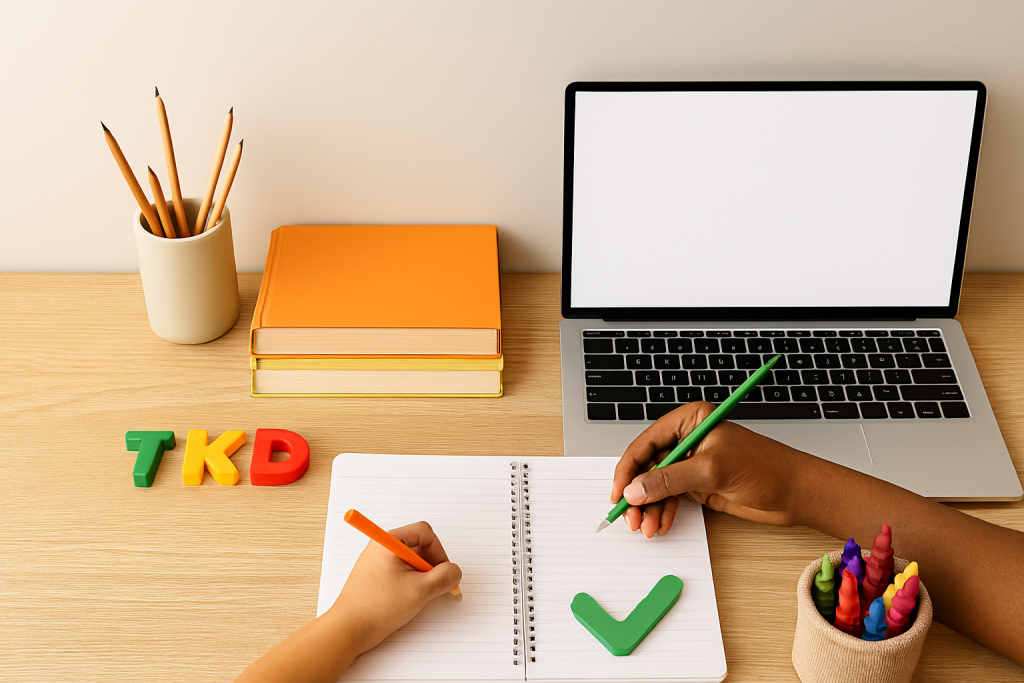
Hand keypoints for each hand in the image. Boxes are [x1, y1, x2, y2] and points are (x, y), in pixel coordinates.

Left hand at [329, 521, 462, 654]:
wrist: (348, 630)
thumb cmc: (375, 607)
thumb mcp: (420, 590)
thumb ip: (444, 577)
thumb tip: (454, 572)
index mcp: (389, 541)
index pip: (425, 532)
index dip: (439, 552)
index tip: (444, 572)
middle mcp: (382, 546)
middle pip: (419, 545)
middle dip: (432, 565)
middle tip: (436, 585)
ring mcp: (377, 561)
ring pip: (411, 560)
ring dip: (423, 575)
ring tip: (421, 595)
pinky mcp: (376, 576)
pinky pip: (401, 571)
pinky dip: (412, 582)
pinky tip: (410, 599)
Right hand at [610, 402, 813, 536]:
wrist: (795, 493)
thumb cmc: (766, 468)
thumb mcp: (712, 471)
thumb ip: (670, 480)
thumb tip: (635, 489)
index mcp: (690, 420)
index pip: (646, 442)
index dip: (628, 468)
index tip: (618, 492)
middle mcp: (687, 439)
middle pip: (647, 465)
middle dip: (637, 492)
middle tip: (631, 516)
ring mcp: (691, 462)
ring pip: (656, 485)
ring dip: (649, 507)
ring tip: (647, 527)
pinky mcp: (698, 483)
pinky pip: (669, 497)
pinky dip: (662, 511)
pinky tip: (660, 524)